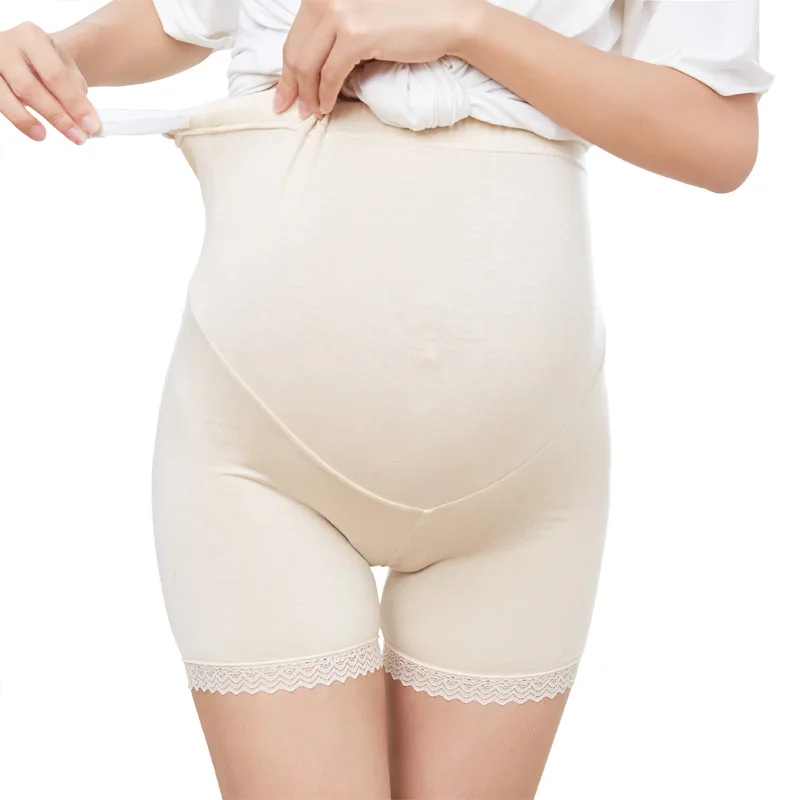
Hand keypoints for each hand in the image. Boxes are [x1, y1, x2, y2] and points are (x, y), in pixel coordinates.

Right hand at [0, 22, 100, 143]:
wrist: (23, 53)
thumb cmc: (46, 62)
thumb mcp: (65, 67)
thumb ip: (75, 90)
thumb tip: (87, 122)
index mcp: (32, 37)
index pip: (55, 74)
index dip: (74, 103)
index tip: (91, 126)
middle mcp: (6, 46)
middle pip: (29, 87)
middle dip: (57, 116)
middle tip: (78, 137)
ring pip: (5, 97)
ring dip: (27, 120)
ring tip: (43, 136)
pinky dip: (15, 118)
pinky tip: (30, 129)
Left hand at [273, 0, 484, 118]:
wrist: (445, 17)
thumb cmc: (407, 19)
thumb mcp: (360, 15)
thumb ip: (334, 28)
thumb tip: (309, 65)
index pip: (296, 33)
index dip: (287, 66)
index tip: (283, 89)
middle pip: (295, 49)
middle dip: (290, 84)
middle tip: (288, 107)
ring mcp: (340, 12)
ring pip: (308, 64)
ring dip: (306, 94)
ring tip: (309, 112)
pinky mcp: (356, 34)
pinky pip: (329, 74)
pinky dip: (324, 95)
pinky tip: (326, 107)